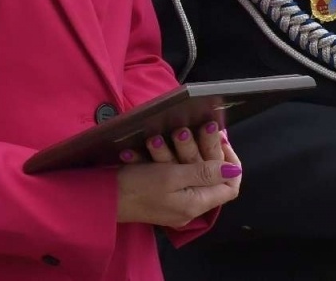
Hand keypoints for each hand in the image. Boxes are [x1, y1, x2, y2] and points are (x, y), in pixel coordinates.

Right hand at [115, 122, 240, 228]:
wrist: (102, 199)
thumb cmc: (137, 187)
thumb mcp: (172, 176)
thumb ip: (204, 174)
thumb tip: (234, 170)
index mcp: (196, 203)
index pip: (230, 187)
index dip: (230, 163)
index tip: (220, 140)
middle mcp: (189, 207)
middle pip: (209, 177)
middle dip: (202, 148)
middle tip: (194, 127)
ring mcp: (174, 203)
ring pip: (188, 173)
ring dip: (180, 150)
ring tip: (171, 132)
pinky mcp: (159, 197)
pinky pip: (171, 176)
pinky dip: (166, 159)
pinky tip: (153, 144)